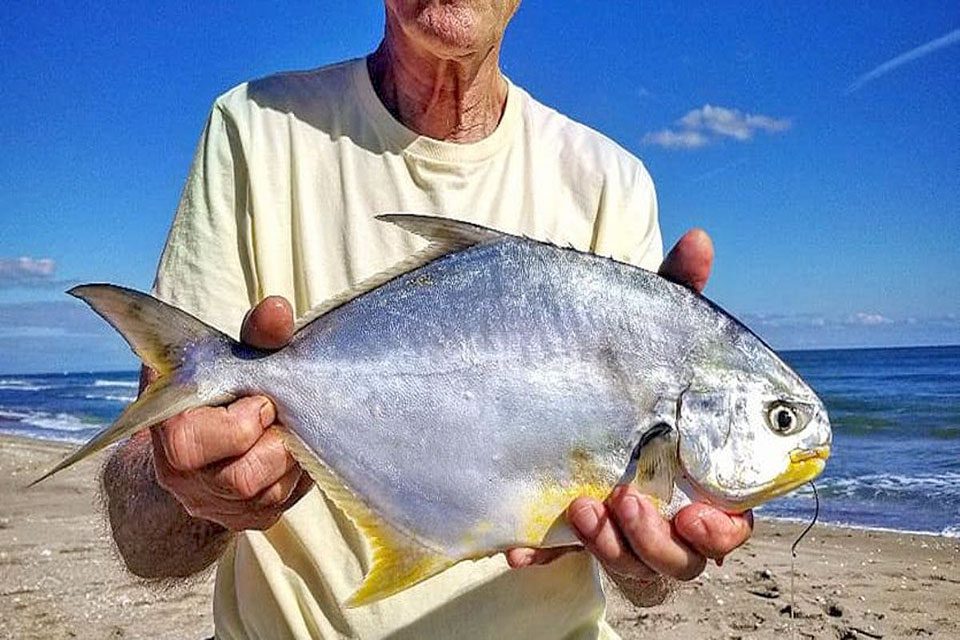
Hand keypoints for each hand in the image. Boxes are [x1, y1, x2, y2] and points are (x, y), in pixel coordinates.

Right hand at [150, 296, 312, 530]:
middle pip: (241, 478)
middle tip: (278, 417)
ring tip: (286, 429)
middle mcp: (184, 479)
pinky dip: (297, 473)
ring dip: (289, 458)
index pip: (192, 444)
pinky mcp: (249, 519)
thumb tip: (278, 310)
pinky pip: (284, 502)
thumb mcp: (233, 356)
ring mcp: (216, 505)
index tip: (262, 402)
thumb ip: (255, 336)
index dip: (238, 426)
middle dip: (273, 444)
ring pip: (268, 494)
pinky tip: (292, 448)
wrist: (210, 437)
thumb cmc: (224, 387)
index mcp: (168, 434)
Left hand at [506, 230, 753, 599]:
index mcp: (701, 471)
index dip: (725, 526)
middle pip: (686, 557)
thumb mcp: (642, 327)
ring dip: (612, 548)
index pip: (732, 517)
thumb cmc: (617, 361)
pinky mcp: (564, 534)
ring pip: (631, 568)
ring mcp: (614, 526)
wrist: (543, 381)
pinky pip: (559, 560)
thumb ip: (673, 294)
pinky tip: (520, 547)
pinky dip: (543, 554)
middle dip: (663, 543)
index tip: (702, 515)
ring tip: (582, 508)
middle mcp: (665, 507)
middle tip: (630, 503)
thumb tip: (698, 238)